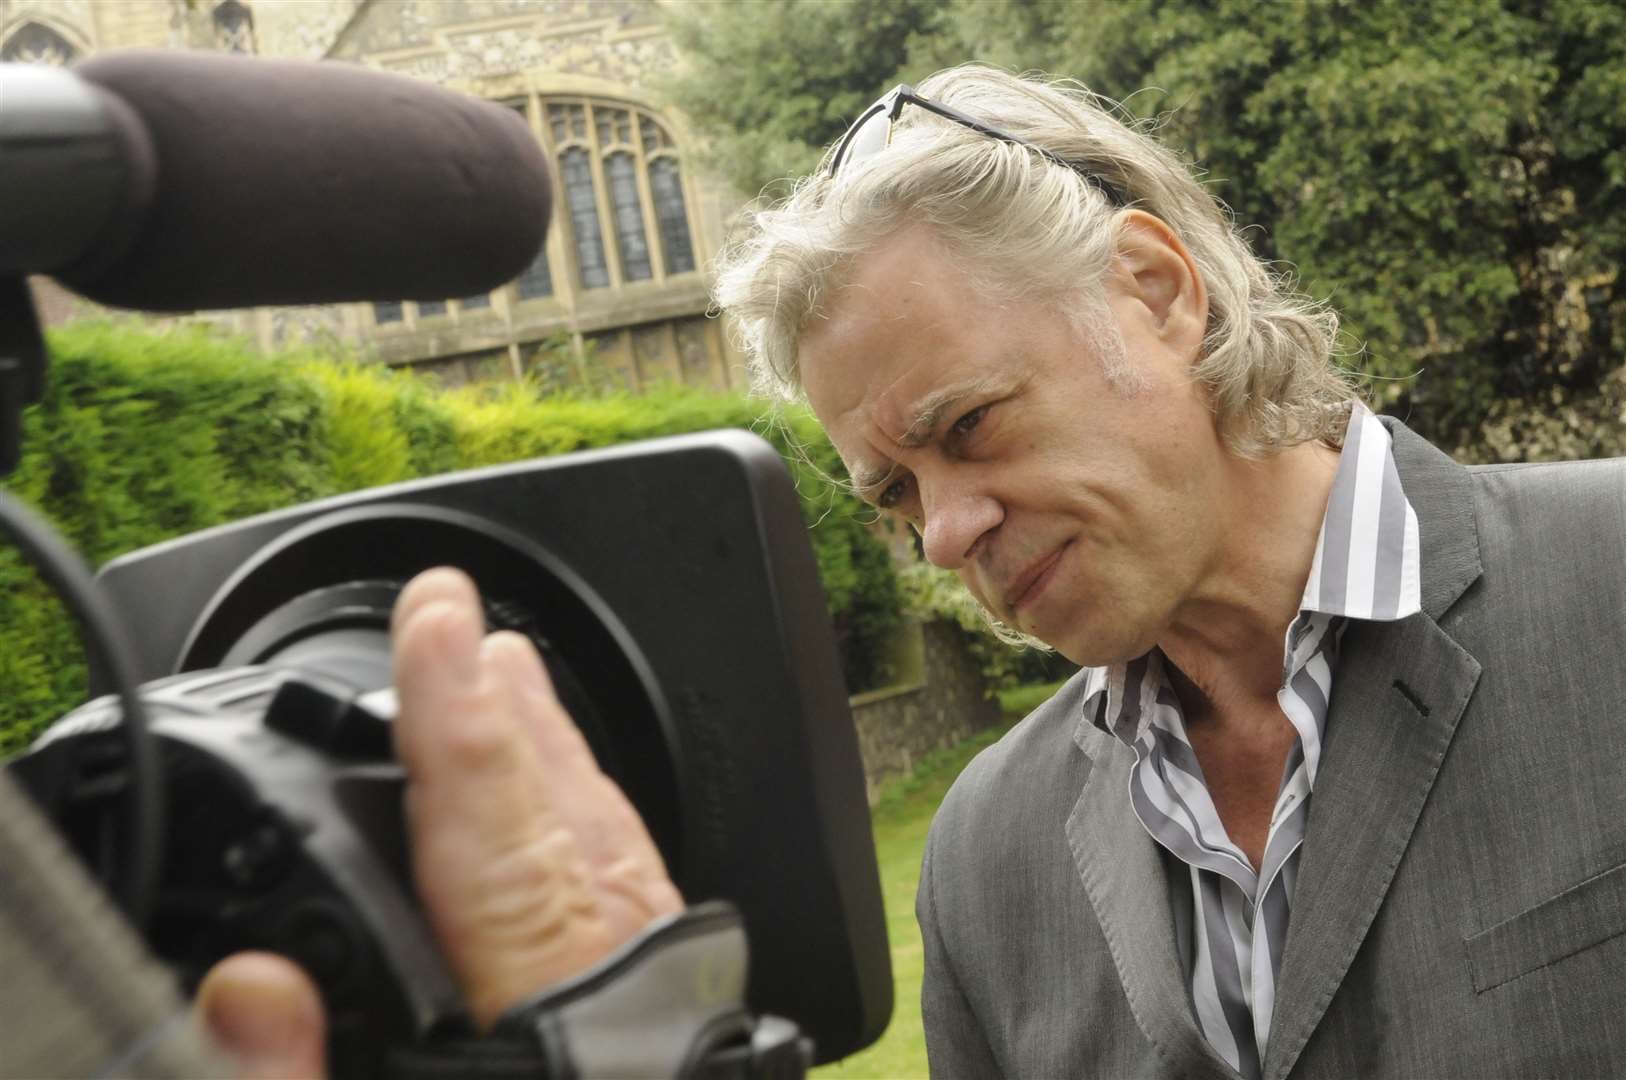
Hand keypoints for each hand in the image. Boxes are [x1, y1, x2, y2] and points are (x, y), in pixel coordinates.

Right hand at [200, 567, 682, 1075]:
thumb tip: (249, 988)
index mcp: (549, 1036)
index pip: (496, 847)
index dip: (460, 727)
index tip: (439, 625)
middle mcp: (613, 1001)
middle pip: (560, 824)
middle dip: (505, 715)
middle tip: (459, 621)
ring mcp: (651, 1009)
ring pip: (606, 847)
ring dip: (549, 753)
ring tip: (508, 674)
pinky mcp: (664, 1030)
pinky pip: (630, 891)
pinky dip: (590, 823)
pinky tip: (569, 801)